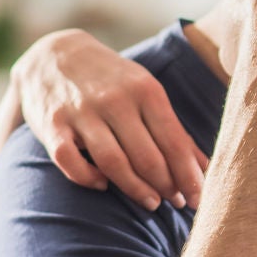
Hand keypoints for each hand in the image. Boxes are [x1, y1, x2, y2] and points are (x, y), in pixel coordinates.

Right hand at [14, 30, 209, 211]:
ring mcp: (81, 112)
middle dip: (167, 186)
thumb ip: (173, 130)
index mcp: (145, 90)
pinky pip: (69, 160)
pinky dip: (87, 178)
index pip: (174, 142)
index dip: (189, 176)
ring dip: (135, 189)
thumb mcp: (146, 92)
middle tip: (177, 203)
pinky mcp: (51, 124)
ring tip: (151, 203)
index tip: (199, 199)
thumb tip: (205, 168)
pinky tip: (102, 184)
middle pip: (147, 157)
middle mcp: (115, 100)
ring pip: (113, 163)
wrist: (53, 54)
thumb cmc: (111, 80)